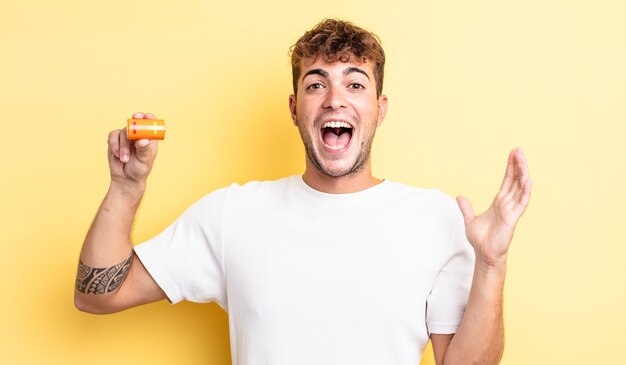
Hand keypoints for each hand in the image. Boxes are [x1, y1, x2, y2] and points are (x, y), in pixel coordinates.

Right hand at [107, 112, 158, 190]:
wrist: (126, 179)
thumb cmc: (139, 170)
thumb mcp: (144, 160)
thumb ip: (144, 150)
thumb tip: (143, 140)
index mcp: (149, 139)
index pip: (150, 124)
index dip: (147, 118)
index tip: (143, 116)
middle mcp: (138, 136)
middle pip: (135, 123)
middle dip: (133, 122)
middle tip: (133, 119)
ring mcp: (126, 138)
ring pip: (123, 132)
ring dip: (122, 146)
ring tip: (124, 159)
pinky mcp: (115, 141)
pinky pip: (113, 136)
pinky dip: (114, 145)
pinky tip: (117, 155)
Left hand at [456, 147, 532, 266]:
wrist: (483, 253)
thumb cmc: (480, 239)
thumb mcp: (470, 220)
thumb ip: (467, 208)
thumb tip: (460, 197)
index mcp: (499, 202)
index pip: (507, 181)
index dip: (510, 168)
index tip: (513, 154)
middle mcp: (507, 204)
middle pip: (515, 180)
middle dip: (517, 165)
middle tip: (519, 150)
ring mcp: (511, 210)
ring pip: (520, 188)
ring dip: (522, 173)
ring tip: (523, 159)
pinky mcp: (512, 218)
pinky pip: (521, 202)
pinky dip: (525, 191)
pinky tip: (529, 180)